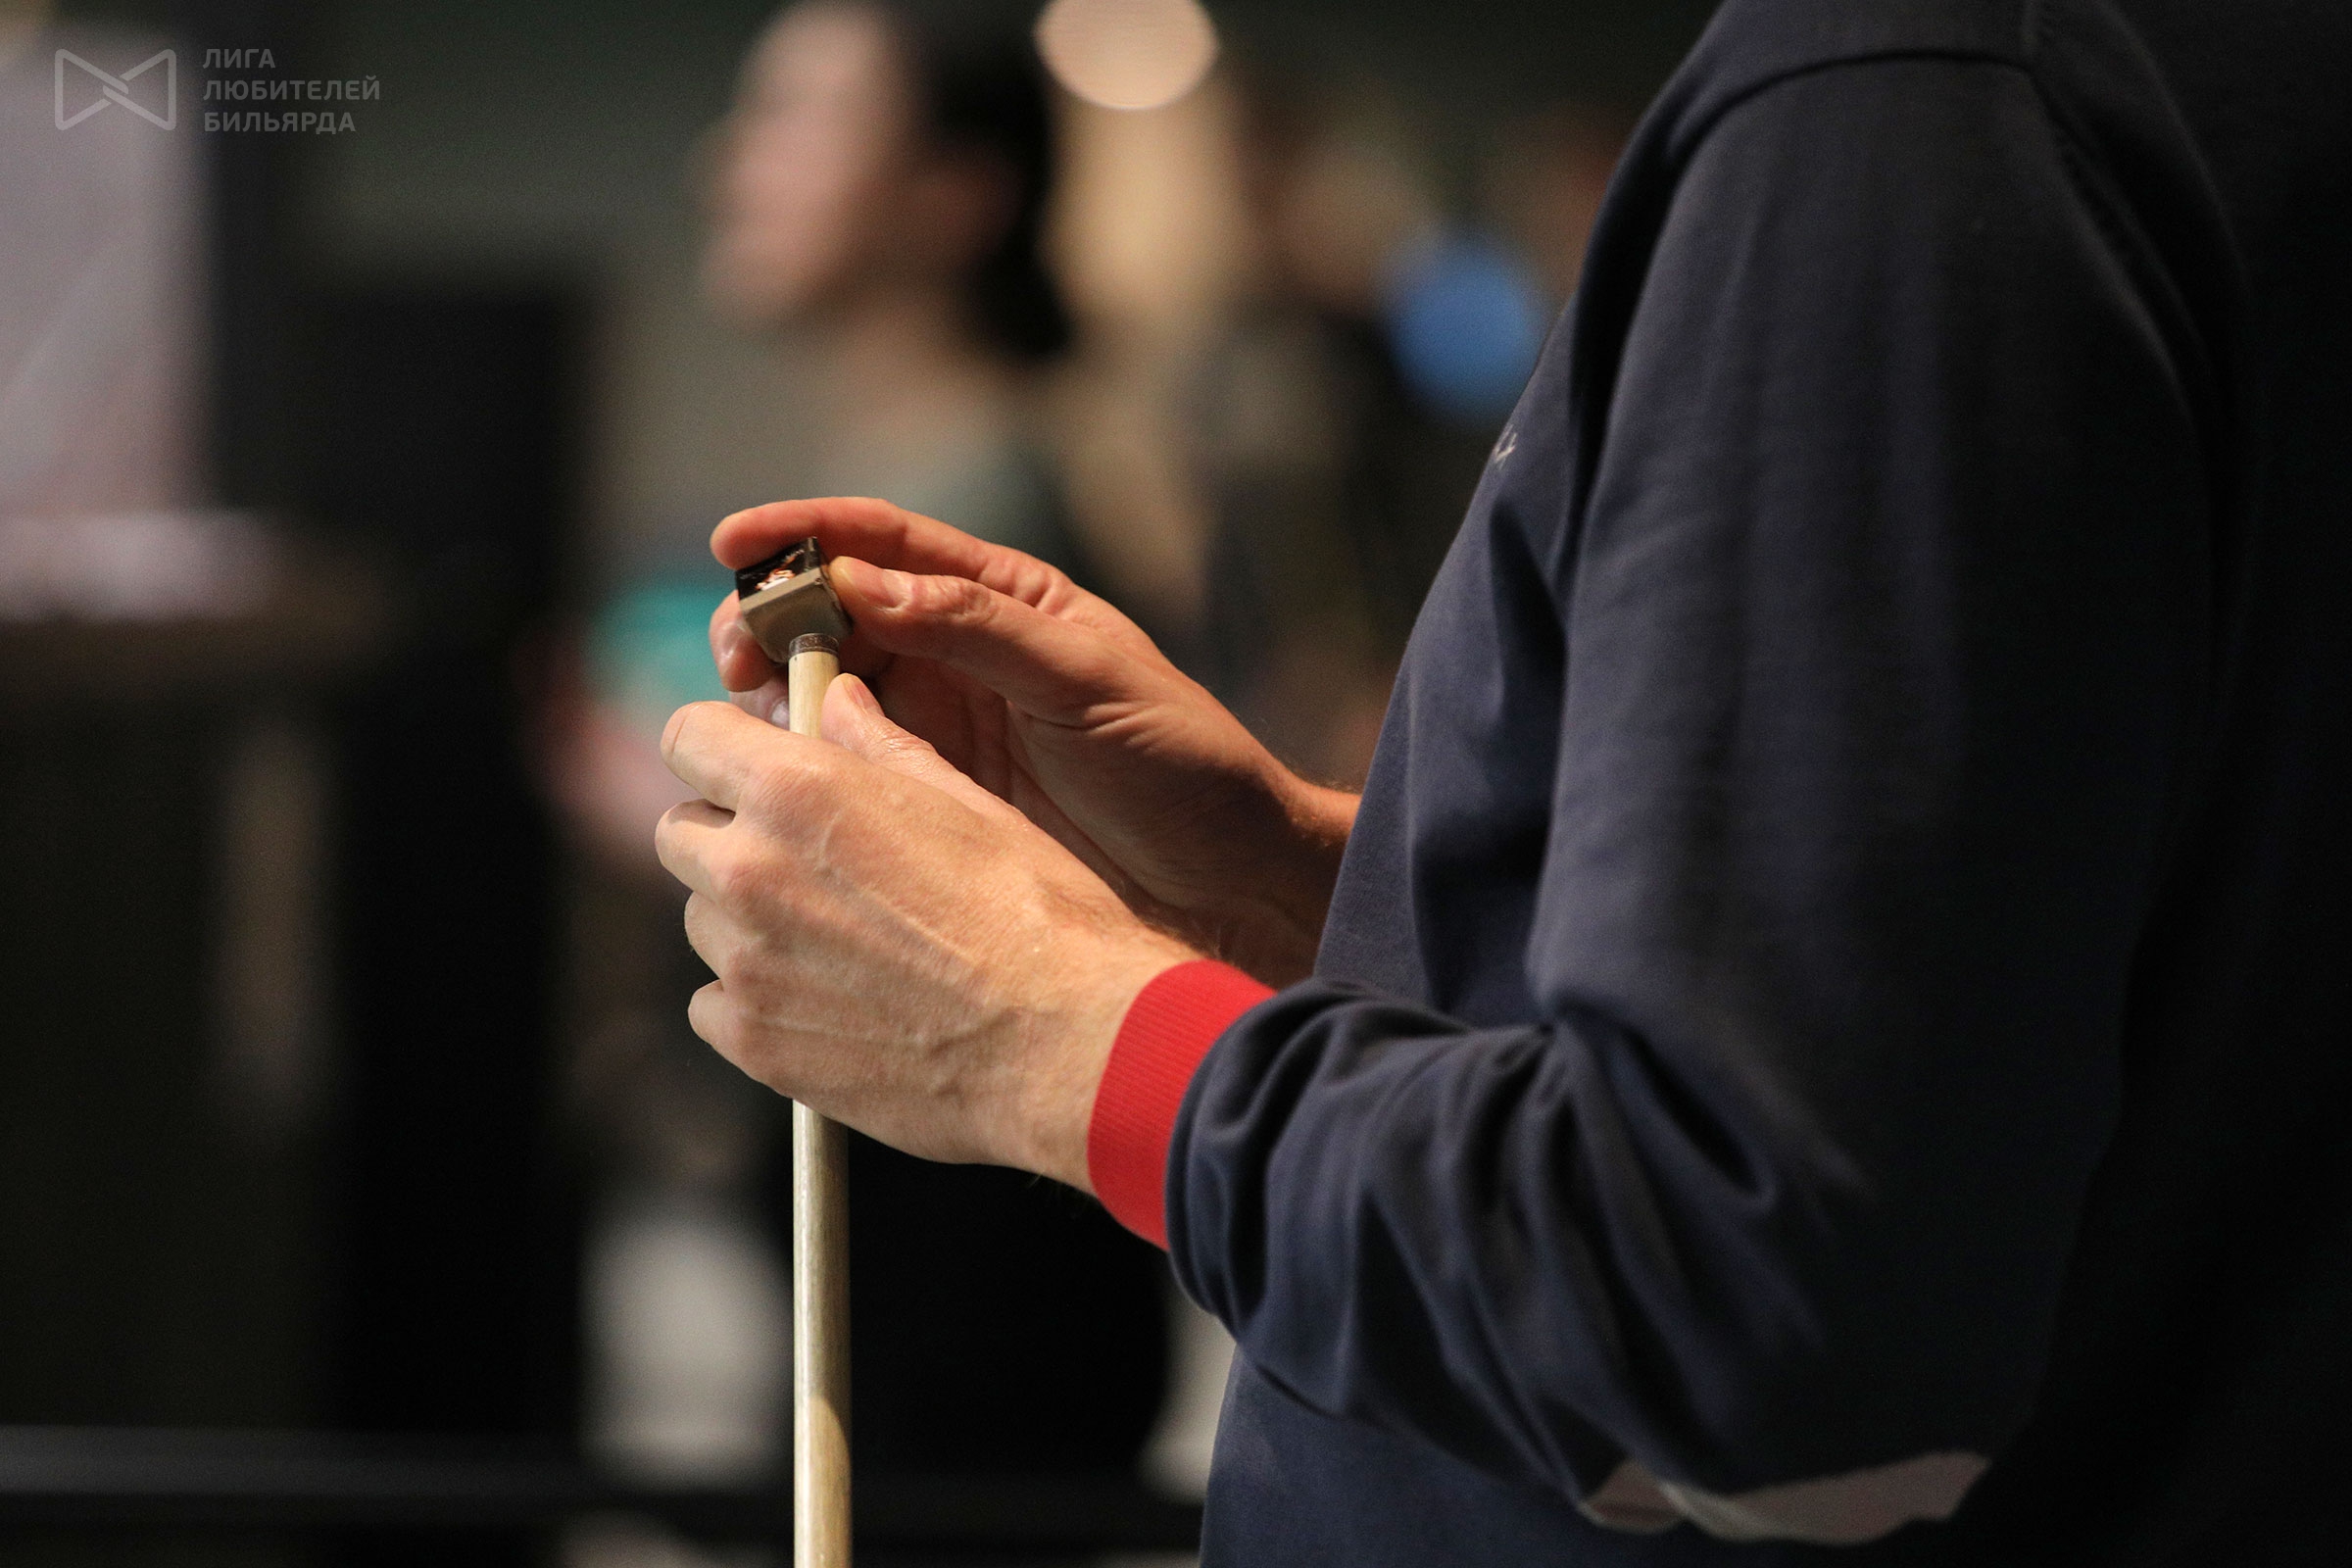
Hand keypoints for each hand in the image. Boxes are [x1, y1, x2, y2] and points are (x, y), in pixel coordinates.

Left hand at [656, 676, 1195, 1187]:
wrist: (1068, 1044)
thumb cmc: (1037, 916)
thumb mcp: (970, 805)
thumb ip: (883, 748)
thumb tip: (838, 701)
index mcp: (799, 789)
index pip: (688, 737)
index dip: (719, 747)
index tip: (749, 766)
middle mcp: (753, 869)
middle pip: (681, 833)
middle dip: (730, 835)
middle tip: (808, 860)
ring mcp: (745, 963)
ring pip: (703, 919)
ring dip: (748, 920)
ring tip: (840, 941)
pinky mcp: (753, 1041)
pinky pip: (714, 1004)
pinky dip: (755, 1001)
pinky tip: (830, 1003)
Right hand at [707, 497, 1355, 984]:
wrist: (1226, 882)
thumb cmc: (1181, 764)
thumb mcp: (1088, 682)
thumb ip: (977, 627)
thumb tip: (859, 580)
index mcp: (1000, 600)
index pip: (883, 542)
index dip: (802, 533)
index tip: (735, 544)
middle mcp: (956, 655)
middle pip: (832, 615)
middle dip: (769, 622)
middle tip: (736, 658)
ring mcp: (939, 731)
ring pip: (825, 693)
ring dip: (777, 698)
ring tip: (756, 721)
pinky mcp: (930, 805)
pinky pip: (847, 772)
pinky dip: (804, 770)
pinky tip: (784, 781)